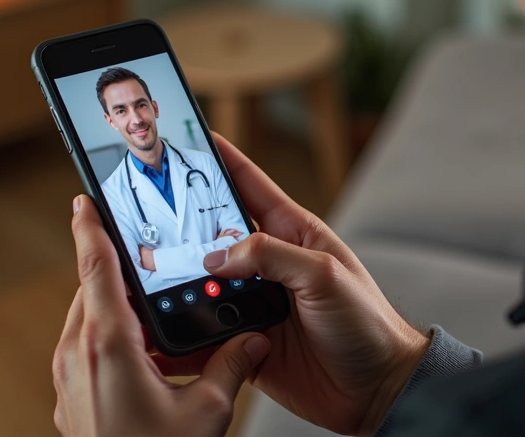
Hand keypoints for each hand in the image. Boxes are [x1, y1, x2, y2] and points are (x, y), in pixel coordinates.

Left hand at [53, 196, 271, 436]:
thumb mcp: (208, 410)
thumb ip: (233, 364)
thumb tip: (255, 339)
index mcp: (109, 343)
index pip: (96, 268)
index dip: (91, 229)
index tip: (84, 200)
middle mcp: (78, 355)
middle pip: (90, 290)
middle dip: (112, 264)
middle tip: (136, 244)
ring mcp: (68, 378)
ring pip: (86, 320)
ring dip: (110, 301)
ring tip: (145, 293)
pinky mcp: (70, 398)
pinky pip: (84, 347)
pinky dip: (107, 331)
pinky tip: (140, 345)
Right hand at [173, 134, 429, 435]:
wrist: (378, 387)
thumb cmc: (368, 322)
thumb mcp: (325, 275)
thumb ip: (272, 256)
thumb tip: (218, 255)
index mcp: (294, 234)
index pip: (249, 185)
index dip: (221, 160)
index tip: (189, 137)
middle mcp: (271, 264)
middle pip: (214, 236)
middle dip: (182, 228)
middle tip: (146, 219)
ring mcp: (257, 303)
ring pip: (204, 286)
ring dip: (179, 285)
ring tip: (146, 279)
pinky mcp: (247, 341)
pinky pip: (206, 333)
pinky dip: (184, 334)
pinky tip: (161, 331)